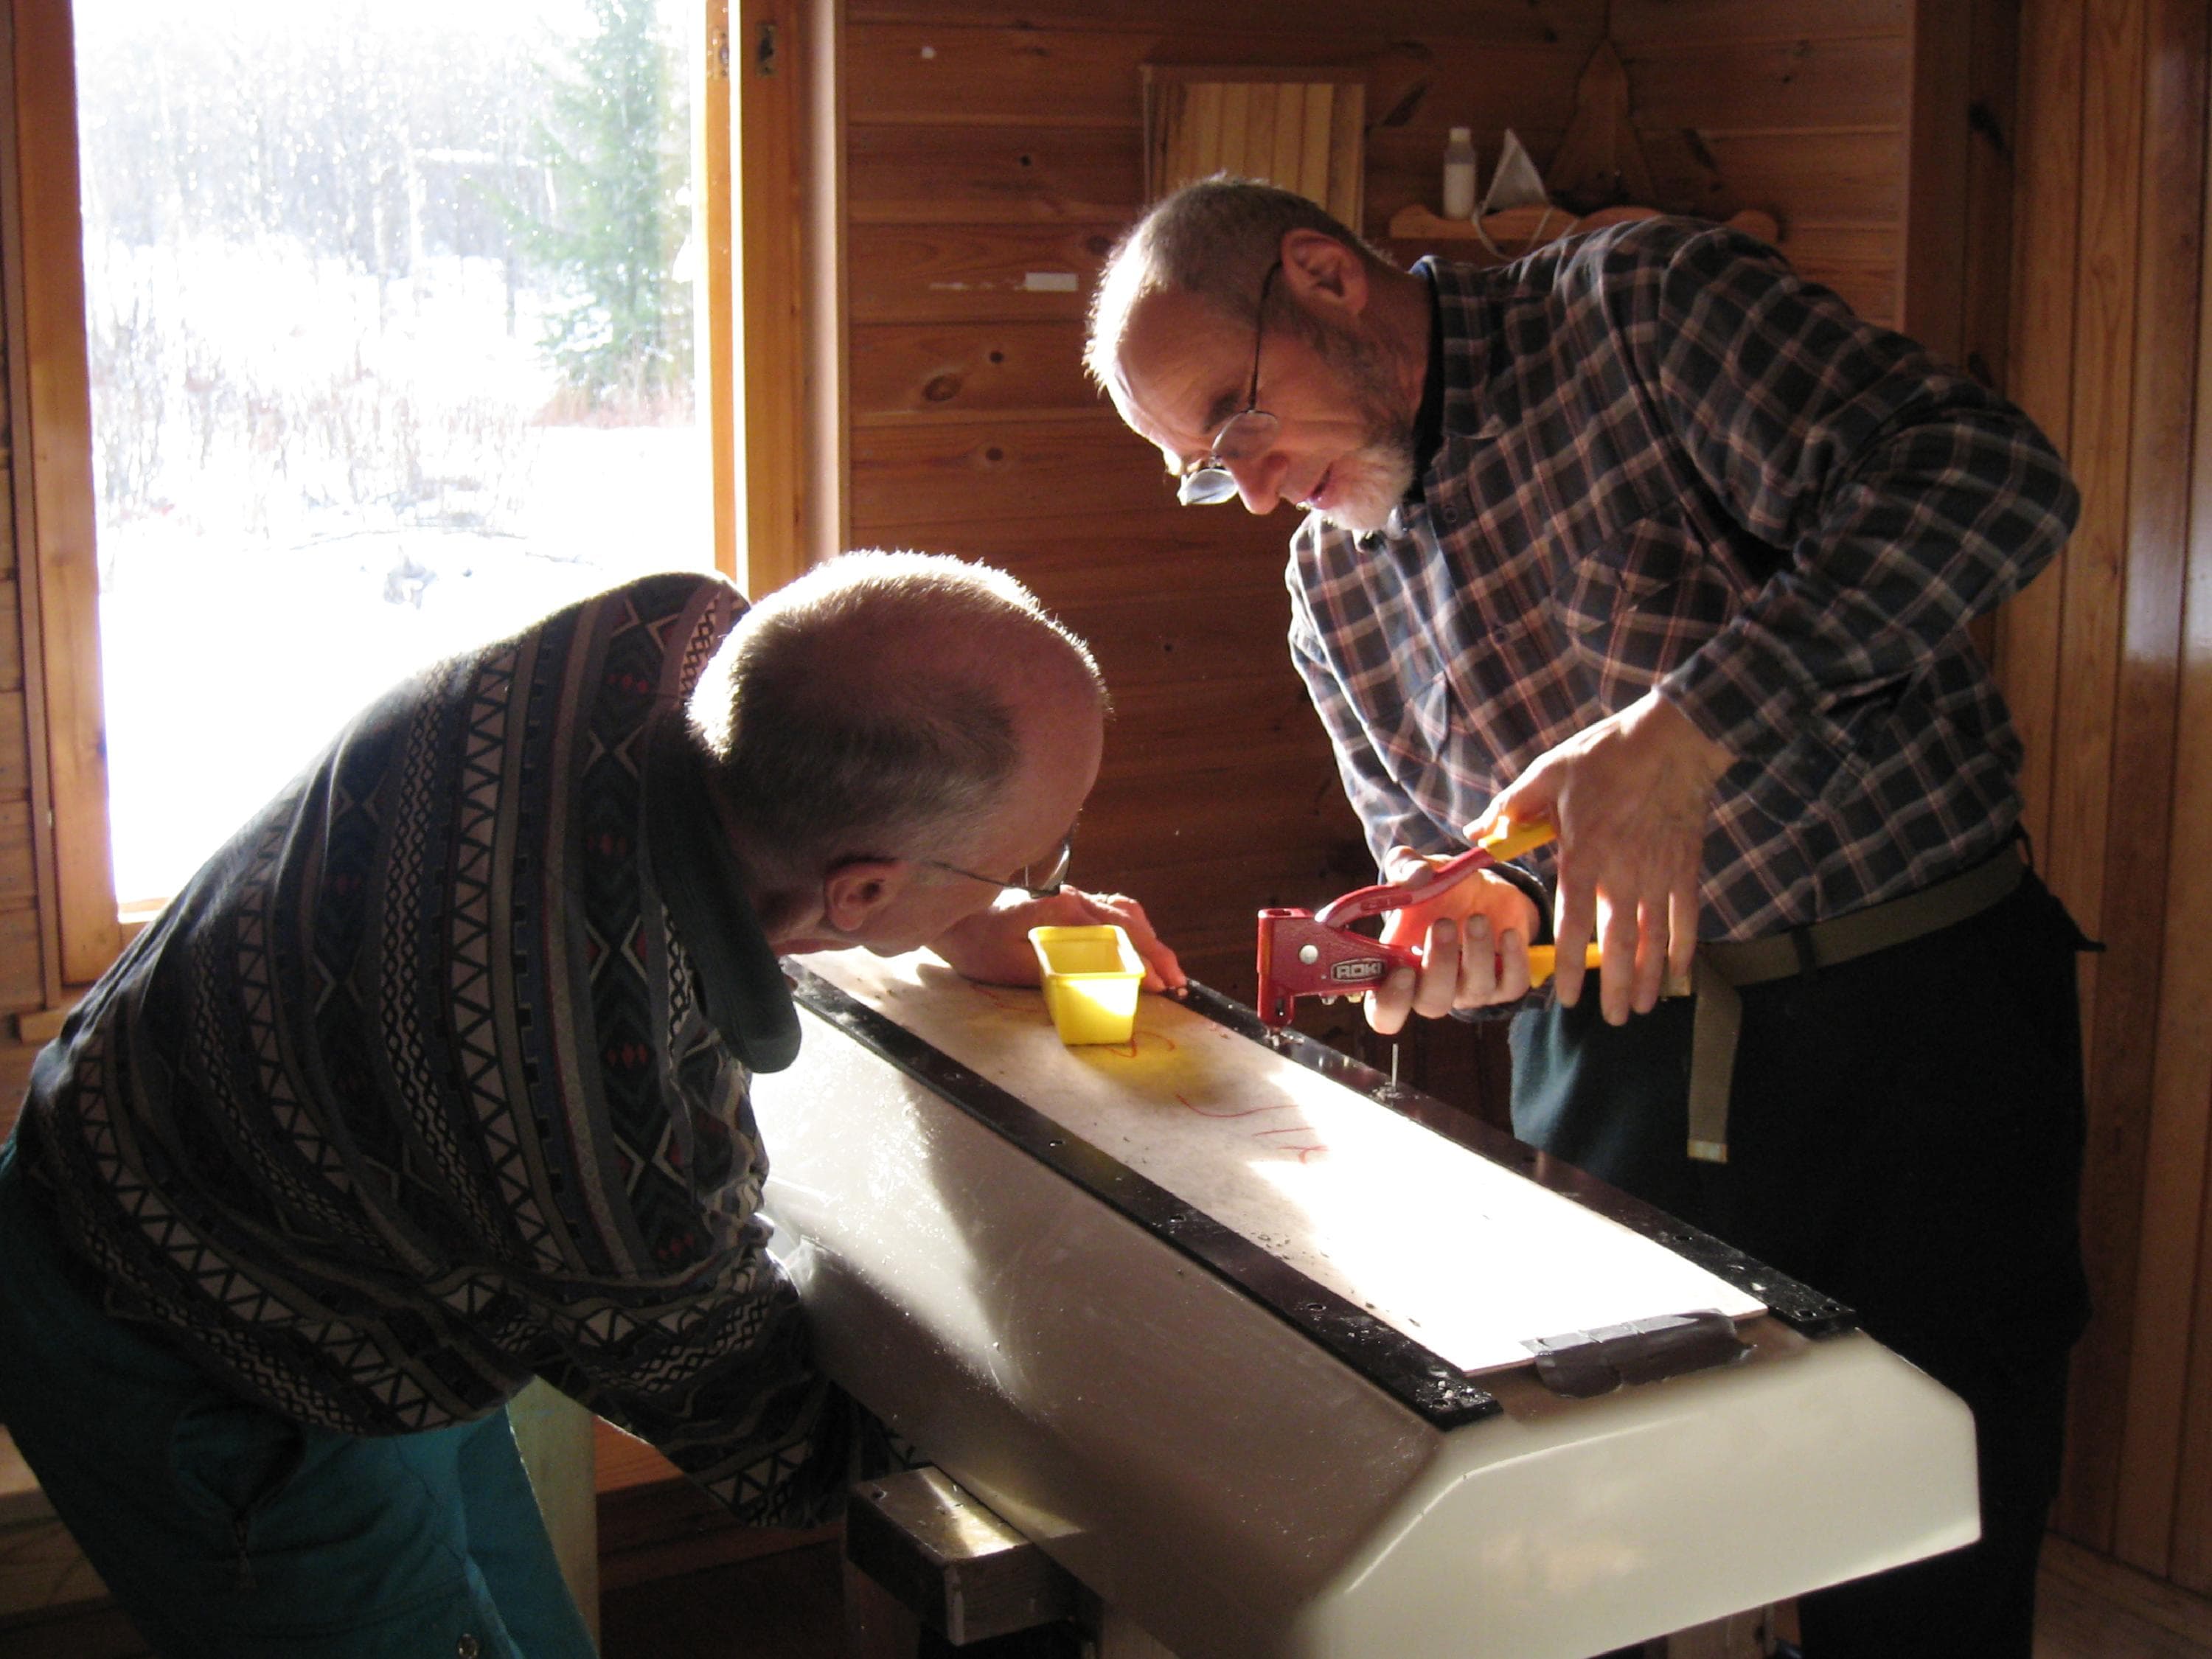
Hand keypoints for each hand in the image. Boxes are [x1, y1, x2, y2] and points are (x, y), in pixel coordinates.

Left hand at [929, 886, 1187, 992]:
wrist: (954, 917)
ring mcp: (1071, 897)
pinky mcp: (1068, 904)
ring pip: (1123, 912)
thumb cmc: (977, 943)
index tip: (1159, 984)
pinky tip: (1140, 950)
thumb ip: (1050, 970)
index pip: (1114, 933)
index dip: (1141, 959)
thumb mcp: (1010, 966)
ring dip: (1149, 939)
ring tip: (1166, 970)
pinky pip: (1110, 912)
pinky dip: (1133, 931)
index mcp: (1060, 909)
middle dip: (1157, 951)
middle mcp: (1071, 897)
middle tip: (1177, 982)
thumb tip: (1093, 980)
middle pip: (1128, 919)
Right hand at [1363, 853, 1541, 1036]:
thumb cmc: (1437, 889)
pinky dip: (1513, 961)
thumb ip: (1404, 866)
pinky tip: (1509, 933)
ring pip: (1473, 992)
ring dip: (1476, 955)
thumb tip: (1416, 875)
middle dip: (1438, 966)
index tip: (1400, 969)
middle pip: (1431, 1004)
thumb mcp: (1416, 870)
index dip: (1390, 1003)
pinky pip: (1512, 987)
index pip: (1384, 1013)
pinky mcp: (1505, 983)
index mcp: (1398, 971)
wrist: (1483, 891)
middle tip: (1442, 924)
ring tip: (1478, 918)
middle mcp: (1433, 988)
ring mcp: (1470, 990)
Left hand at [1475, 689, 1730, 1023]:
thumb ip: (1510, 810)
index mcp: (1583, 856)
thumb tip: (1473, 834)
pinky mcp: (1685, 867)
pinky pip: (1686, 918)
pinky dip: (1683, 949)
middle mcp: (1623, 875)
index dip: (1568, 966)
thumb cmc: (1604, 755)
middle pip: (1620, 945)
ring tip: (1642, 1009)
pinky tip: (1679, 975)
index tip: (1563, 998)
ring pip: (1655, 939)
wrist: (1671, 739)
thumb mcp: (1546, 774)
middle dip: (1617, 988)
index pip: (1572, 925)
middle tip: (1613, 1020)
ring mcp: (1658, 874)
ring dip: (1650, 978)